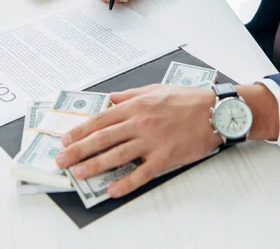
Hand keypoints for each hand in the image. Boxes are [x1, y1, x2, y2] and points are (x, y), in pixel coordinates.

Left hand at [55, 84, 221, 197]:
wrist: (216, 111)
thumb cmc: (188, 99)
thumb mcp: (156, 89)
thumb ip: (131, 95)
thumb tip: (111, 99)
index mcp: (136, 106)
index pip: (101, 120)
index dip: (80, 131)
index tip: (65, 139)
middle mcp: (140, 123)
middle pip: (102, 138)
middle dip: (79, 150)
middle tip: (62, 160)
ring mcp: (152, 141)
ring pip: (117, 155)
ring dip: (95, 165)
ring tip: (79, 173)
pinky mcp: (166, 157)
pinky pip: (142, 172)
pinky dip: (126, 182)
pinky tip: (112, 190)